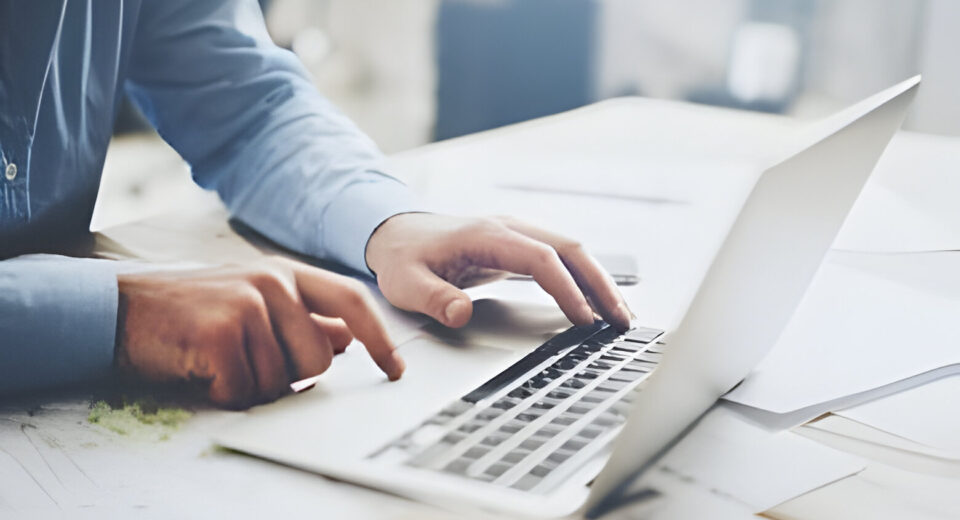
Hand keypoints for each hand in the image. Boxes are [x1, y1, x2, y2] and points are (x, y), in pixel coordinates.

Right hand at [115, 257, 403, 407]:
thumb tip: (346, 337)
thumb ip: (301, 317)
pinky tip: (202, 369)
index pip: (352, 302)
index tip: (395, 368)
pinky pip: (246, 390)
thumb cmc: (190, 311)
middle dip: (289, 376)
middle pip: (319, 357)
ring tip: (220, 361)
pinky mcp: (222, 330)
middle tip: (248, 363)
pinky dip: (224, 393)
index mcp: (286, 273)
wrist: (119, 309)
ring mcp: (248, 302)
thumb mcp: (253, 302)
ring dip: (251, 386)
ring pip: (283, 379)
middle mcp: (273, 281)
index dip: (380, 338)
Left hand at [365, 214, 631, 330]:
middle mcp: (509, 228)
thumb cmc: (403, 257)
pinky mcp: (518, 246)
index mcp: (486, 235)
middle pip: (569, 249)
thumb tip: (461, 313)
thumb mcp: (406, 283)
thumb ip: (434, 298)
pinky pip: (560, 259)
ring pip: (571, 251)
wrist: (395, 232)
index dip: (566, 289)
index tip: (583, 319)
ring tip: (621, 316)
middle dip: (600, 284)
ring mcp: (516, 234)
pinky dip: (584, 279)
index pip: (541, 259)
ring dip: (599, 281)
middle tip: (622, 320)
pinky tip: (596, 302)